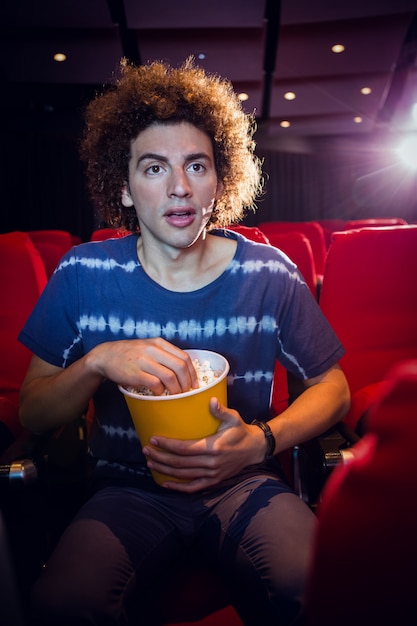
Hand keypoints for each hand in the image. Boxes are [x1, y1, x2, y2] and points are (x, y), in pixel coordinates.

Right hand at [89, 337, 198, 394]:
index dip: (192, 373)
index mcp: (159, 343)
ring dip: (176, 389)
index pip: (184, 357)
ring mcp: (144, 361)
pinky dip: (160, 391)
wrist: (105, 356)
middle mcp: (153, 350)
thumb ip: (164, 355)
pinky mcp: (136, 373)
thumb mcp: (148, 347)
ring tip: (174, 395)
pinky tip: (158, 393)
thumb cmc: (129, 354)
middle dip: (187, 382)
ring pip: (170, 376)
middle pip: (180, 367)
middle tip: (186, 391)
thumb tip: (183, 371)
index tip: (194, 383)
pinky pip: (155, 384)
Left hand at [142, 398, 266, 492]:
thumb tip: (211, 400)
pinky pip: (193, 487)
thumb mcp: (233, 417)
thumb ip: (221, 410)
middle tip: (146, 450)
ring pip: (183, 474)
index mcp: (213, 447)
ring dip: (164, 470)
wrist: (254, 449)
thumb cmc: (240, 430)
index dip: (167, 444)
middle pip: (179, 463)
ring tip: (150, 462)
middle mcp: (211, 463)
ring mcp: (212, 474)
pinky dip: (178, 487)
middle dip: (160, 457)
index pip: (184, 448)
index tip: (153, 439)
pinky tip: (165, 483)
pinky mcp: (213, 481)